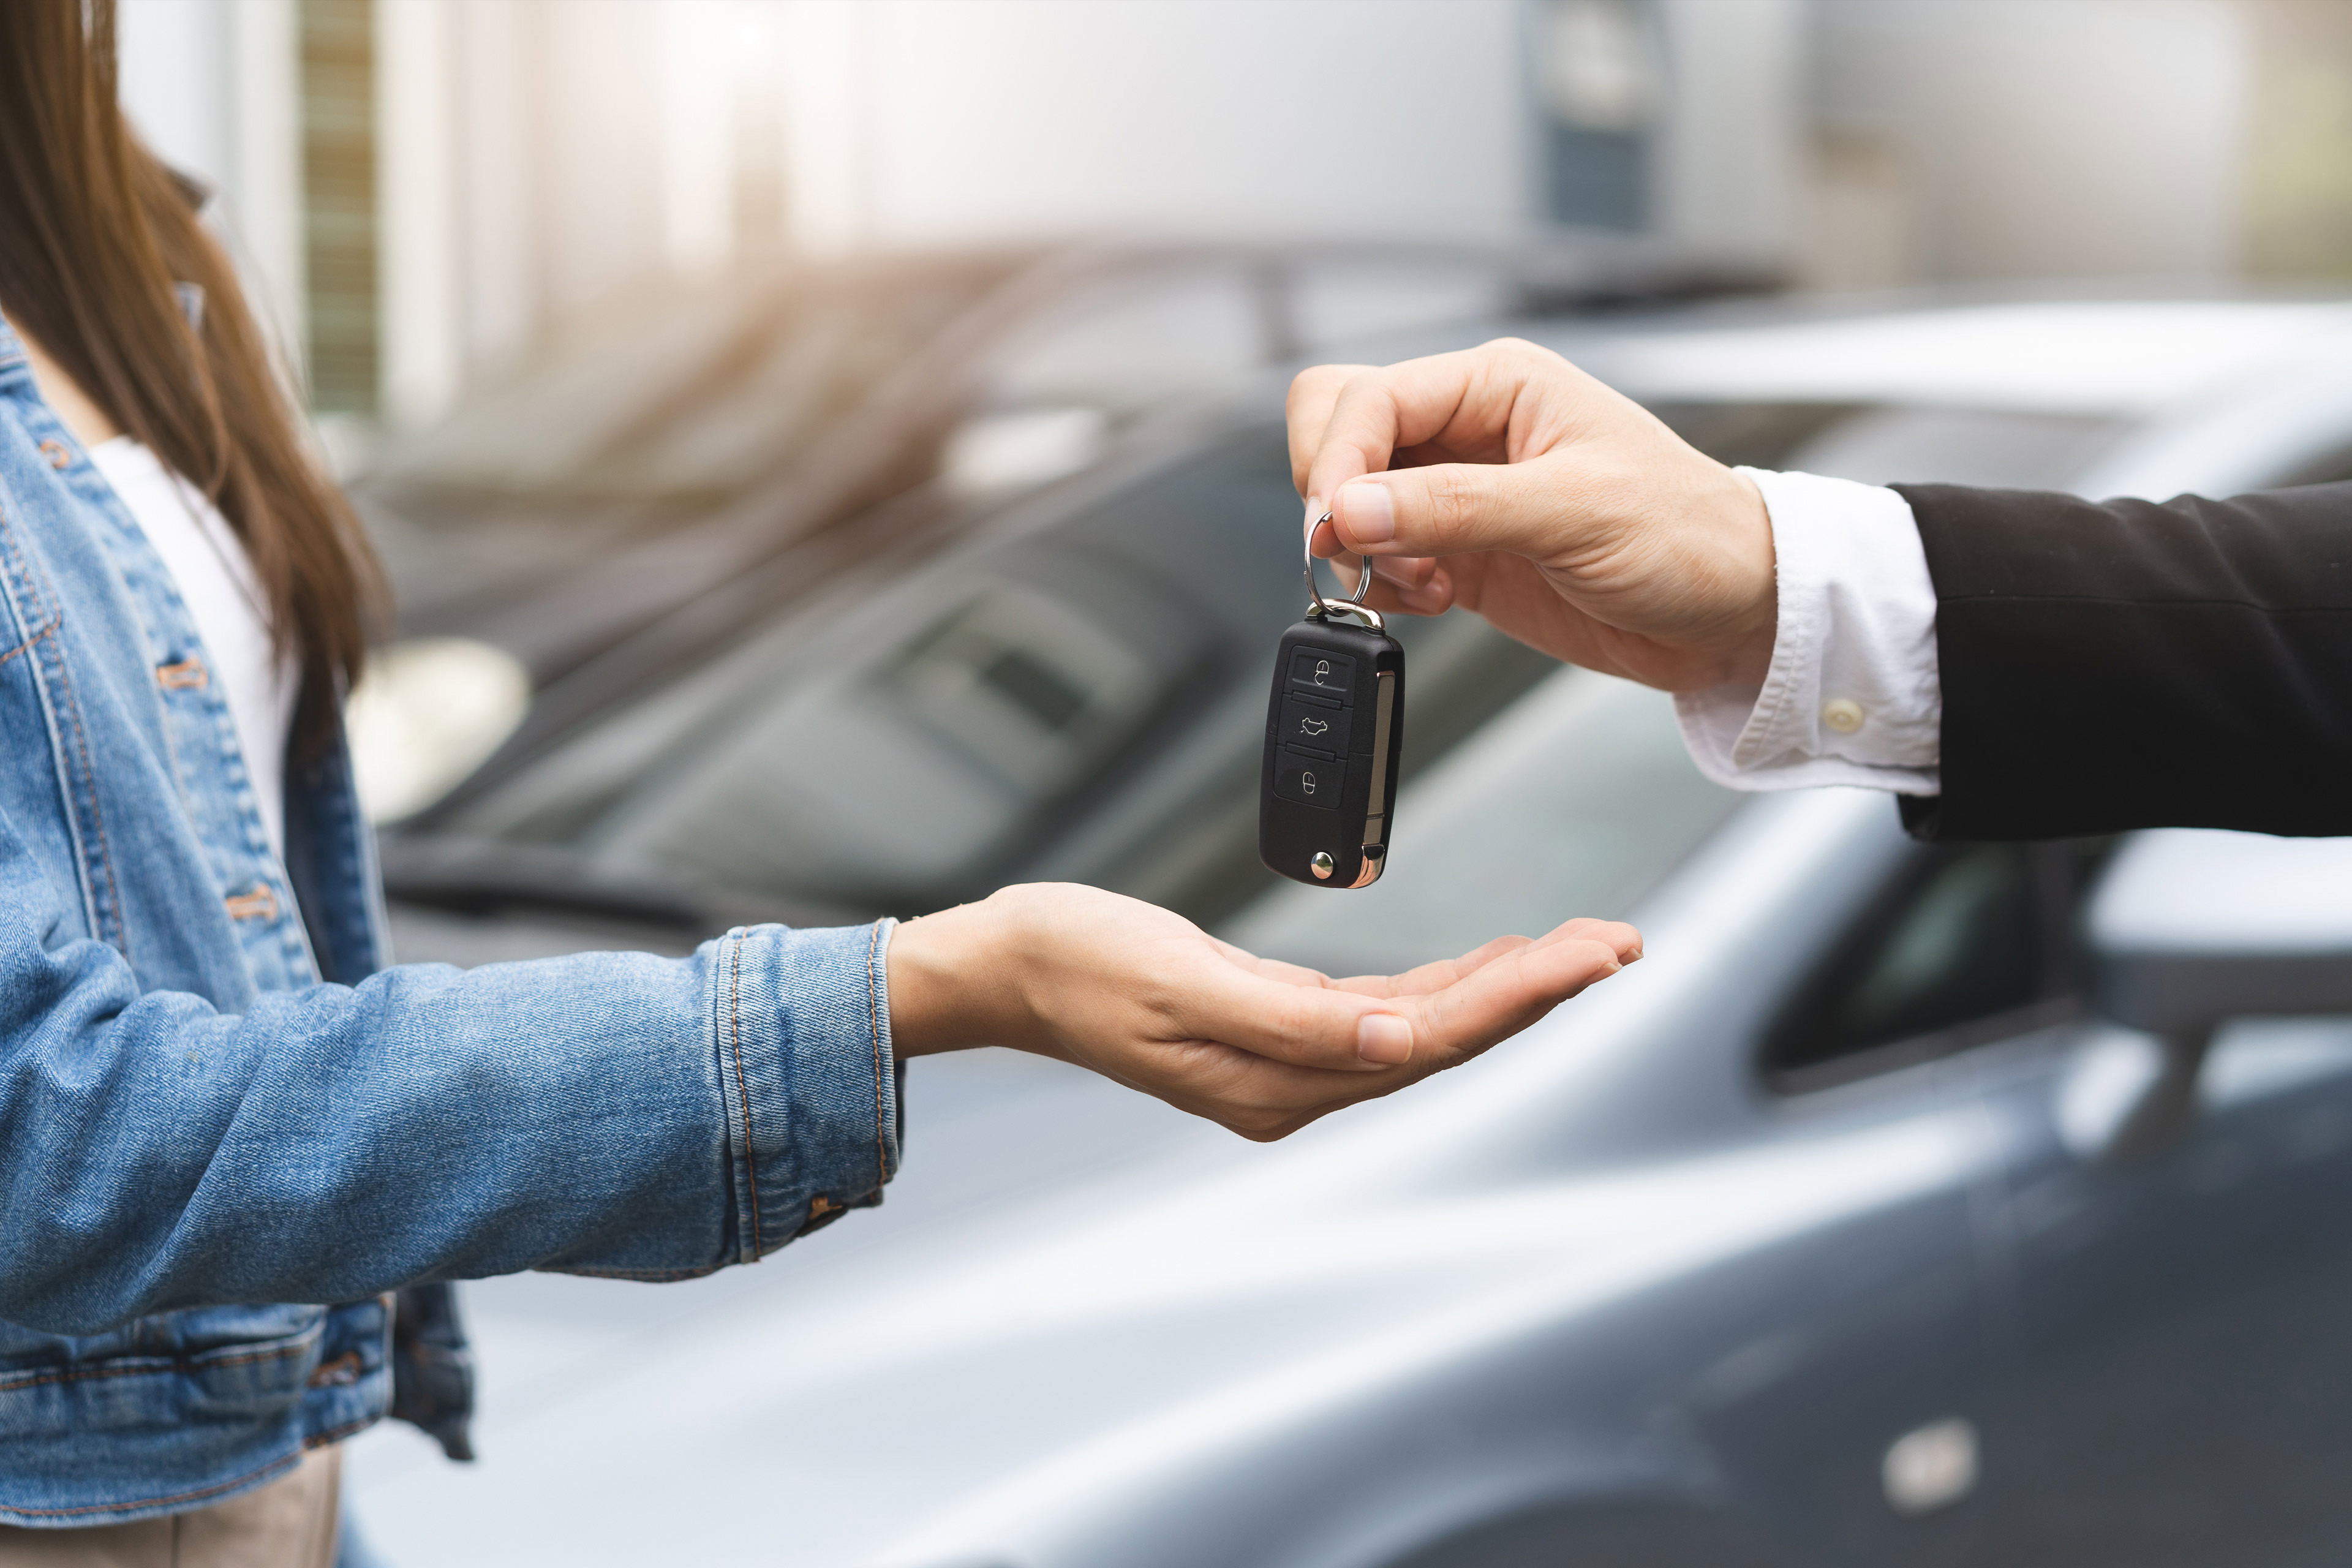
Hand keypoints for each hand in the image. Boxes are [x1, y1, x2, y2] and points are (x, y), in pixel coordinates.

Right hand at [887, 883, 1638, 1140]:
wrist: (1005, 964)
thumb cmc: (1076, 960)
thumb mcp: (1181, 980)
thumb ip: (1293, 1018)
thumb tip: (1401, 1045)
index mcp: (1277, 1081)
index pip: (1430, 1041)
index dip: (1521, 997)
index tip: (1592, 953)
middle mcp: (1294, 1083)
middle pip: (1445, 1038)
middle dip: (1538, 989)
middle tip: (1621, 941)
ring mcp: (1285, 1060)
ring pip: (1425, 1025)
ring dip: (1504, 986)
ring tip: (1581, 946)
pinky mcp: (1274, 1025)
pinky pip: (1383, 1010)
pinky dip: (1445, 983)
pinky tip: (1488, 959)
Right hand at [1288, 337, 1777, 691]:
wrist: (1733, 612)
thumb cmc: (1689, 535)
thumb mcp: (1575, 512)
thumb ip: (1454, 508)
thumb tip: (1350, 511)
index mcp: (1498, 384)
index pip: (1370, 397)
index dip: (1339, 460)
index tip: (1336, 528)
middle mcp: (1468, 427)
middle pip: (1339, 427)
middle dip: (1330, 493)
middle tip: (1354, 550)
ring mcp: (1458, 492)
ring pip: (1350, 498)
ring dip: (1359, 548)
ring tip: (1418, 581)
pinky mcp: (1459, 551)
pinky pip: (1378, 556)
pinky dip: (1382, 583)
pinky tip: (1433, 597)